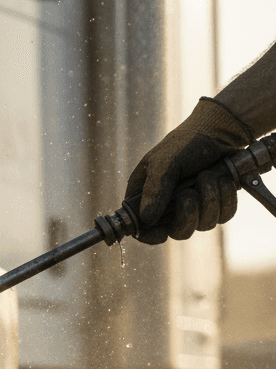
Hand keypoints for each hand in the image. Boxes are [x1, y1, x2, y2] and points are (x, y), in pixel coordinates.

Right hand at [125, 98, 252, 243]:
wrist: (217, 132)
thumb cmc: (184, 144)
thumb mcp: (164, 162)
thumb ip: (155, 189)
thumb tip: (147, 218)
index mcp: (147, 198)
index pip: (143, 229)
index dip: (150, 236)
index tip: (161, 233)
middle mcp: (169, 208)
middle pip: (177, 232)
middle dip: (188, 214)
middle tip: (189, 193)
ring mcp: (194, 208)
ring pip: (202, 225)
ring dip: (209, 199)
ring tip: (208, 176)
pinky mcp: (216, 205)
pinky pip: (223, 215)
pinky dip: (225, 197)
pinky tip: (222, 180)